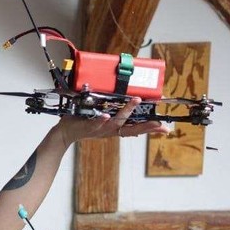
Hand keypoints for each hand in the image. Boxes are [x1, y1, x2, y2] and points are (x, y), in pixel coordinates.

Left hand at [55, 97, 170, 146]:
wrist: (64, 132)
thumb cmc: (84, 122)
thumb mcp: (102, 115)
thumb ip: (113, 109)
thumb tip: (123, 97)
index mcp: (115, 128)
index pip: (137, 129)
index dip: (150, 128)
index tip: (165, 128)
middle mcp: (110, 130)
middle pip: (132, 129)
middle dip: (146, 126)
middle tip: (160, 123)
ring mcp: (100, 129)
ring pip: (116, 122)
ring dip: (127, 112)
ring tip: (136, 101)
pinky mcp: (87, 127)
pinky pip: (96, 123)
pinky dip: (101, 120)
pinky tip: (107, 116)